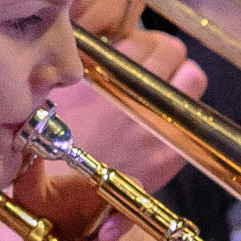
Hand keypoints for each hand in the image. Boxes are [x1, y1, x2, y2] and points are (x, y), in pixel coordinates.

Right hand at [49, 25, 199, 194]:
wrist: (56, 199)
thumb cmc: (47, 147)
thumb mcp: (52, 95)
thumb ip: (75, 68)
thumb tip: (102, 49)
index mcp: (106, 77)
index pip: (144, 40)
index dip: (142, 42)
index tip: (134, 51)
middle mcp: (135, 96)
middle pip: (173, 51)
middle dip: (164, 54)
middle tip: (152, 66)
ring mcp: (156, 125)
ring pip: (193, 79)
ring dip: (181, 78)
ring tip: (164, 90)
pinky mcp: (168, 155)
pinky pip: (192, 118)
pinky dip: (181, 113)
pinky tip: (162, 120)